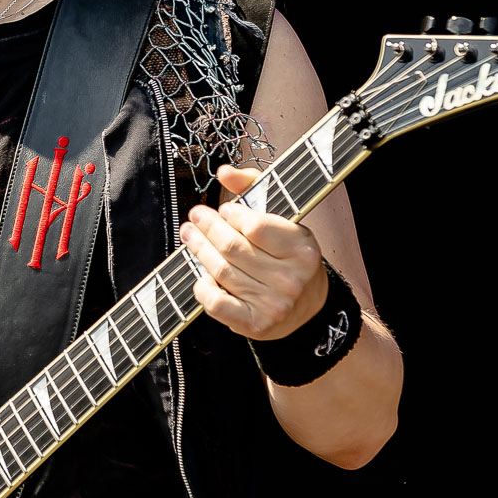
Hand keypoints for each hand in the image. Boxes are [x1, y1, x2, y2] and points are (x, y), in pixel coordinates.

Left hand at [178, 164, 327, 341]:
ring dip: (199, 251)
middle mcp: (290, 278)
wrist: (308, 308)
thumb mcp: (284, 221)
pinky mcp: (255, 324)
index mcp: (302, 249)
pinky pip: (217, 304)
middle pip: (233, 248)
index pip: (256, 227)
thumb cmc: (290, 257)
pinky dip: (203, 288)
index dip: (234, 215)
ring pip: (222, 272)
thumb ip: (255, 189)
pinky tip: (200, 274)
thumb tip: (224, 173)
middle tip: (195, 217)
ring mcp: (273, 304)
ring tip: (189, 236)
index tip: (224, 209)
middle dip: (208, 229)